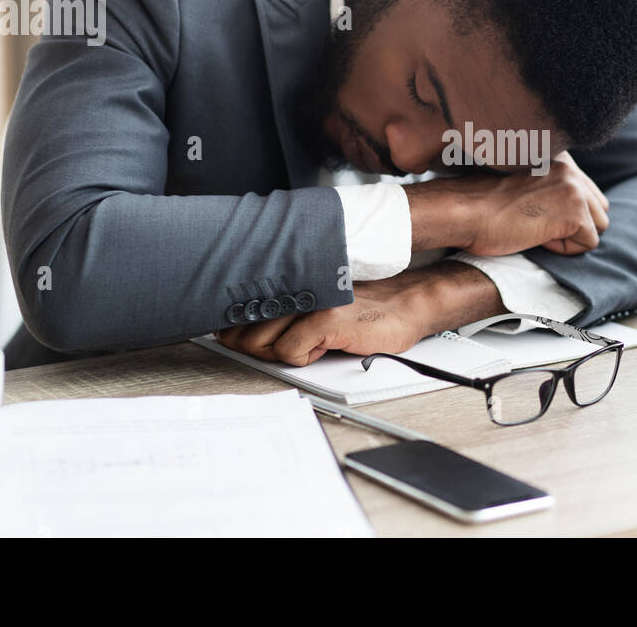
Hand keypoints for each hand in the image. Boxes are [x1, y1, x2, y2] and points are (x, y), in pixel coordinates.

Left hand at [216, 262, 503, 365]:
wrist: (407, 303)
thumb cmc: (360, 307)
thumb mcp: (310, 305)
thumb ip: (274, 312)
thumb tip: (229, 332)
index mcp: (287, 278)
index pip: (236, 308)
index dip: (233, 331)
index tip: (237, 337)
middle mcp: (295, 284)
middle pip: (243, 329)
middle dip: (256, 348)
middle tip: (287, 344)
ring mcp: (311, 301)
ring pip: (263, 343)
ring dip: (282, 352)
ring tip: (309, 343)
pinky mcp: (329, 319)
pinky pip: (291, 352)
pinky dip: (304, 358)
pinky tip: (324, 347)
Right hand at [406, 151, 609, 256]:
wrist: (464, 211)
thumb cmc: (480, 203)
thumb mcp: (522, 184)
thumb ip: (549, 186)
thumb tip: (567, 210)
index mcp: (558, 157)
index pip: (588, 193)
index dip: (566, 213)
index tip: (535, 213)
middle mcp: (571, 168)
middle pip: (600, 210)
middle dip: (576, 225)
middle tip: (537, 224)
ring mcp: (574, 189)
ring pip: (598, 227)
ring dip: (570, 237)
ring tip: (536, 229)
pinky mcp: (574, 212)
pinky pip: (588, 243)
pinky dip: (564, 249)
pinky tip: (536, 236)